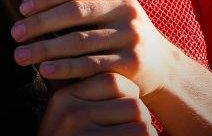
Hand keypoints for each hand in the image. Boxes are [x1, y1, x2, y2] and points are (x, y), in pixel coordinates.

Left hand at [12, 0, 178, 95]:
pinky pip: (90, 65)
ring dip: (45, 49)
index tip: (22, 9)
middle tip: (15, 33)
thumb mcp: (112, 10)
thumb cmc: (123, 35)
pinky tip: (44, 70)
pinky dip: (64, 68)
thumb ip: (83, 2)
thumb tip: (32, 4)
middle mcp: (127, 8)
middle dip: (40, 23)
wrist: (163, 67)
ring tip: (20, 55)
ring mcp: (131, 35)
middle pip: (74, 12)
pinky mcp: (131, 62)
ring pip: (78, 41)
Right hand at [37, 73, 157, 135]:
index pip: (112, 81)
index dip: (128, 94)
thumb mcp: (71, 121)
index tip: (126, 110)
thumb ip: (90, 101)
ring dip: (146, 135)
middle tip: (135, 132)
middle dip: (140, 118)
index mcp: (64, 98)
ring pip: (141, 123)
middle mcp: (70, 113)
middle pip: (131, 102)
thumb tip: (127, 85)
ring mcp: (81, 133)